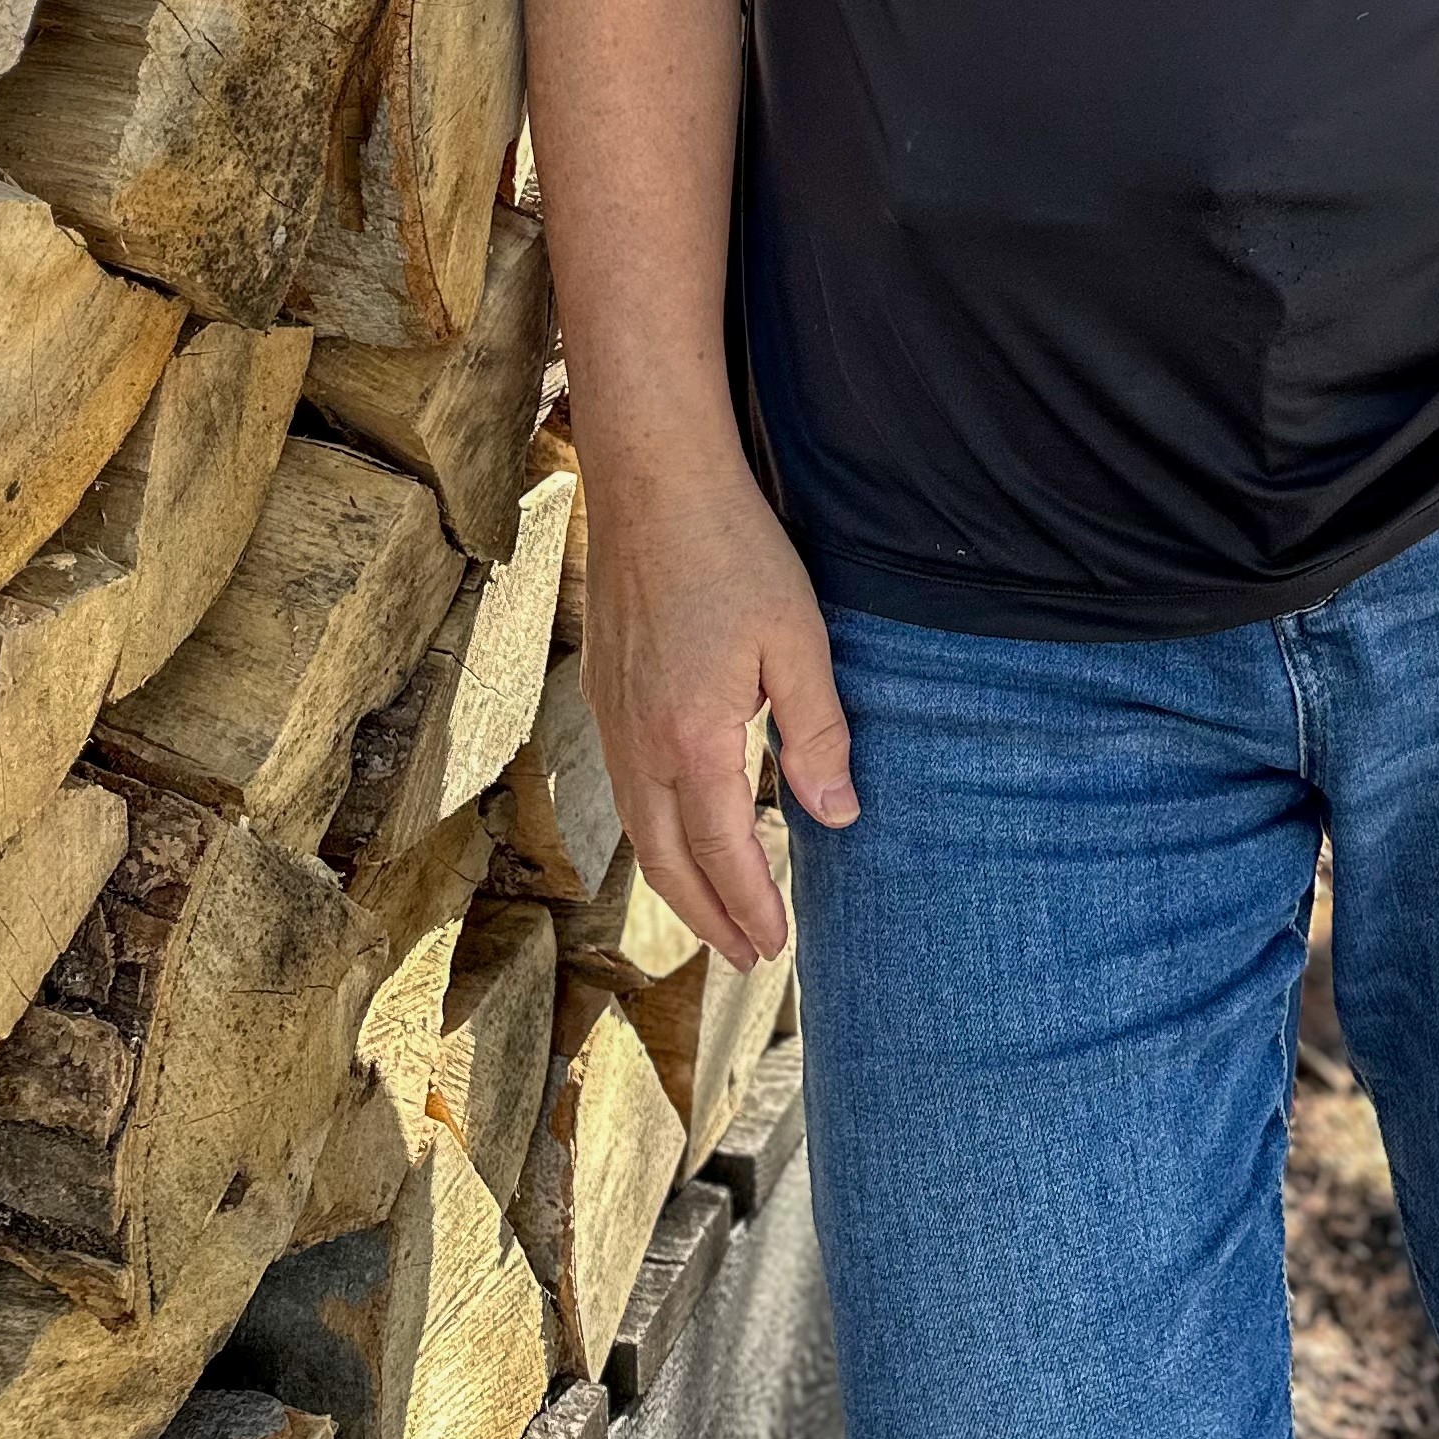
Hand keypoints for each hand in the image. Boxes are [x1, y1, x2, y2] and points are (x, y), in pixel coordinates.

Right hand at [579, 447, 859, 966]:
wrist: (653, 481)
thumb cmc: (734, 550)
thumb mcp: (798, 639)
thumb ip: (817, 732)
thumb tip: (836, 814)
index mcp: (692, 739)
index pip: (722, 852)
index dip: (750, 906)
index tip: (775, 949)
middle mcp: (639, 742)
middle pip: (666, 861)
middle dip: (707, 919)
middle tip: (747, 957)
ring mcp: (611, 716)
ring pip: (636, 827)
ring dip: (676, 880)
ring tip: (714, 911)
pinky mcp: (602, 687)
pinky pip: (623, 786)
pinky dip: (653, 829)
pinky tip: (678, 825)